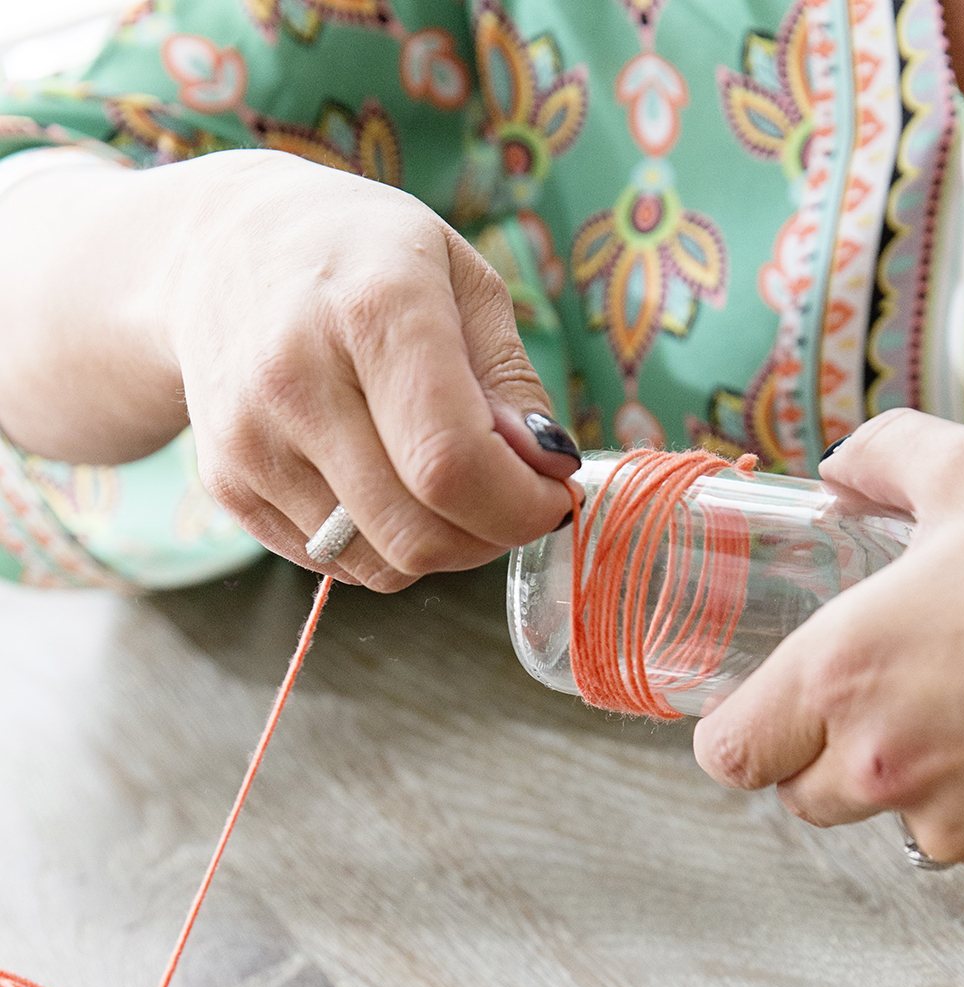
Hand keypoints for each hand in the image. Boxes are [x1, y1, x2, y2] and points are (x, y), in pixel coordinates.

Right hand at [0, 150, 576, 588]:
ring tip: (442, 485)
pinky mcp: (227, 484)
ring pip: (380, 564)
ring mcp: (250, 439)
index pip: (452, 464)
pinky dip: (378, 545)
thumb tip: (546, 471)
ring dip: (436, 547)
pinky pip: (333, 564)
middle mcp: (297, 377)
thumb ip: (511, 382)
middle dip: (487, 538)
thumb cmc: (362, 259)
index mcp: (373, 309)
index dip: (518, 507)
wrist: (217, 248)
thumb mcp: (460, 279)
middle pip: (417, 533)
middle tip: (507, 502)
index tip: (550, 498)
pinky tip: (379, 482)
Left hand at [693, 409, 963, 883]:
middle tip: (885, 693)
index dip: (739, 733)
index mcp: (843, 674)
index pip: (730, 754)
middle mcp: (882, 764)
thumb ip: (884, 460)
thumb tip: (842, 468)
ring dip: (914, 778)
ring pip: (892, 820)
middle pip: (801, 794)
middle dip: (826, 752)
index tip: (760, 712)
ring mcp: (954, 821)